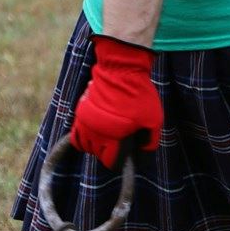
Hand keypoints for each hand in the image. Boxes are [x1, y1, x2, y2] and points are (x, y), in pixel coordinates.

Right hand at [68, 35, 162, 167]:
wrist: (121, 69)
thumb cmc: (139, 94)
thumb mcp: (154, 118)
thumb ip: (151, 138)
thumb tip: (145, 149)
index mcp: (113, 137)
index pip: (110, 161)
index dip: (117, 161)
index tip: (123, 157)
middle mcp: (96, 132)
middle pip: (97, 153)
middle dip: (107, 152)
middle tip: (118, 143)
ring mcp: (85, 121)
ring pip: (84, 144)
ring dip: (94, 145)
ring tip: (105, 138)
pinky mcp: (80, 110)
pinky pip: (76, 132)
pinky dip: (82, 136)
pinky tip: (93, 132)